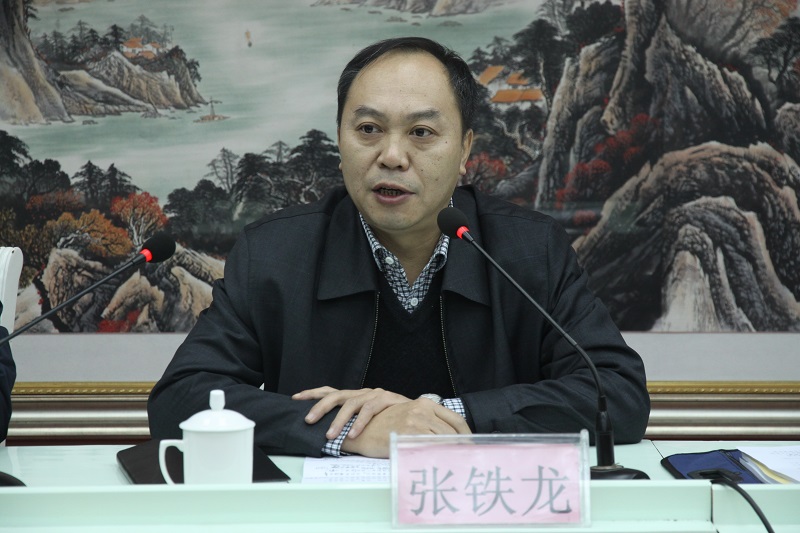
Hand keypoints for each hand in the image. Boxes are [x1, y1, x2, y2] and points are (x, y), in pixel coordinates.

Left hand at [292, 386, 409, 438]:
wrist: (417, 412)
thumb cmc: (389, 418)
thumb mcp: (366, 418)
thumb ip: (351, 421)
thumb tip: (329, 431)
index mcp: (354, 396)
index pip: (329, 391)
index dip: (312, 394)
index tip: (295, 398)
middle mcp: (361, 393)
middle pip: (335, 395)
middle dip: (320, 407)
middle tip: (308, 420)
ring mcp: (373, 394)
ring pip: (351, 403)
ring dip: (339, 420)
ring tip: (330, 435)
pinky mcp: (385, 399)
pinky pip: (369, 410)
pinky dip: (359, 423)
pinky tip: (352, 434)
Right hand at [340, 399, 471, 457]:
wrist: (359, 430)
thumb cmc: (384, 426)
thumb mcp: (408, 416)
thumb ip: (427, 423)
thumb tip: (449, 438)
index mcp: (425, 403)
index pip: (456, 420)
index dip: (467, 435)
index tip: (471, 447)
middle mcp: (422, 409)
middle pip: (453, 432)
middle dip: (462, 448)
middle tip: (466, 461)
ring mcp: (415, 421)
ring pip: (443, 441)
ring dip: (451, 454)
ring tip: (456, 466)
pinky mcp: (407, 433)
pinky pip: (429, 447)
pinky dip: (438, 457)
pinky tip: (440, 465)